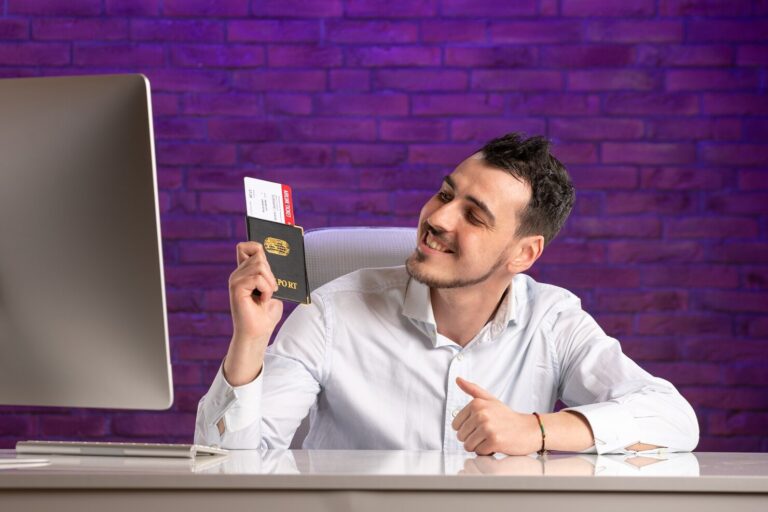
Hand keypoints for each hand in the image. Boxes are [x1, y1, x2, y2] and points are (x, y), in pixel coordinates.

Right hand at [223, 242, 283, 384]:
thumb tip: (279, 255)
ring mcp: (235, 279)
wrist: (258, 333)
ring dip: (270, 283)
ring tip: (265, 296)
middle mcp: (238, 273)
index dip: (258, 244)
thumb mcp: (272, 289)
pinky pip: (258, 277)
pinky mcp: (236, 287)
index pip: (247, 246)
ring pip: (260, 265)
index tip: (269, 246)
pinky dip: (266, 289)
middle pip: (259, 254)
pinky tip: (261, 300)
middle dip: (271, 272)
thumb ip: (271, 273)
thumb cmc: (266, 314)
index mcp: (245, 272)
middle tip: (269, 290)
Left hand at [452, 377, 540, 455]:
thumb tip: (458, 379)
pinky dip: (487, 452)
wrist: (529, 429)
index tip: (479, 426)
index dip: (467, 429)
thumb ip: (473, 390)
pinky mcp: (494, 441)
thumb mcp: (490, 400)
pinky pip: (479, 452)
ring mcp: (487, 427)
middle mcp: (481, 414)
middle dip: (472, 438)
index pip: (455, 425)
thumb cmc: (508, 417)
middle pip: (461, 436)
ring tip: (491, 438)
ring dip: (479, 446)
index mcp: (476, 404)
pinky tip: (496, 444)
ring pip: (468, 446)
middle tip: (487, 433)